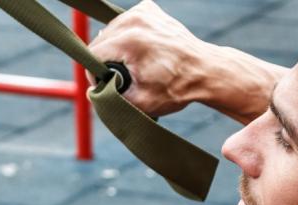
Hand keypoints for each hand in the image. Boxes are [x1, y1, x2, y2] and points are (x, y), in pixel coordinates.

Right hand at [87, 0, 207, 116]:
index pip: (93, 55)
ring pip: (110, 31)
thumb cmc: (176, 88)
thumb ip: (111, 98)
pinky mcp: (148, 8)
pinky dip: (127, 36)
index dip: (95, 75)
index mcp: (130, 40)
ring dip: (115, 48)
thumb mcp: (140, 102)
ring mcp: (143, 10)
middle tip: (123, 77)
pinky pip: (124, 23)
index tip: (107, 85)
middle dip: (105, 61)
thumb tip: (93, 90)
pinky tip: (140, 49)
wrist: (204, 70)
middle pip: (100, 41)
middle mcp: (135, 19)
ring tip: (133, 63)